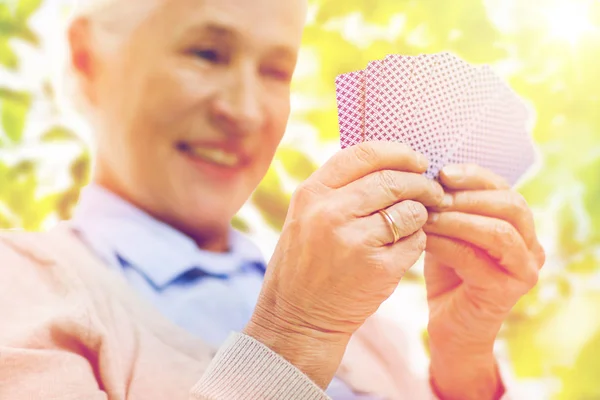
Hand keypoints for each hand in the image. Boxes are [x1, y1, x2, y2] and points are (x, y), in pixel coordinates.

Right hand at [244, 141, 443, 387]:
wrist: (297, 318)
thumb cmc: (305, 264)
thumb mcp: (306, 216)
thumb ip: (339, 189)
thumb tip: (391, 164)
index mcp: (312, 193)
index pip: (364, 153)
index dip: (398, 153)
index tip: (417, 161)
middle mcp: (330, 212)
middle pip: (393, 180)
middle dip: (421, 183)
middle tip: (433, 192)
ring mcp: (354, 241)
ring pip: (409, 210)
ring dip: (420, 215)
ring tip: (414, 224)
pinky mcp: (377, 269)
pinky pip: (415, 242)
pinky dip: (416, 243)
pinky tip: (403, 250)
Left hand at [423, 164, 545, 399]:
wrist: (450, 326)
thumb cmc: (449, 275)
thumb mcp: (451, 234)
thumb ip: (450, 210)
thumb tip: (429, 178)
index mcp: (521, 228)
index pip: (505, 190)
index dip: (474, 176)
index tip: (442, 172)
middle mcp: (531, 247)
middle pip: (511, 205)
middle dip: (469, 196)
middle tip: (434, 195)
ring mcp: (523, 270)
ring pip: (499, 231)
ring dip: (458, 219)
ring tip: (427, 216)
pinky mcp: (505, 291)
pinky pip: (475, 258)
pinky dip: (447, 244)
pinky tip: (424, 238)